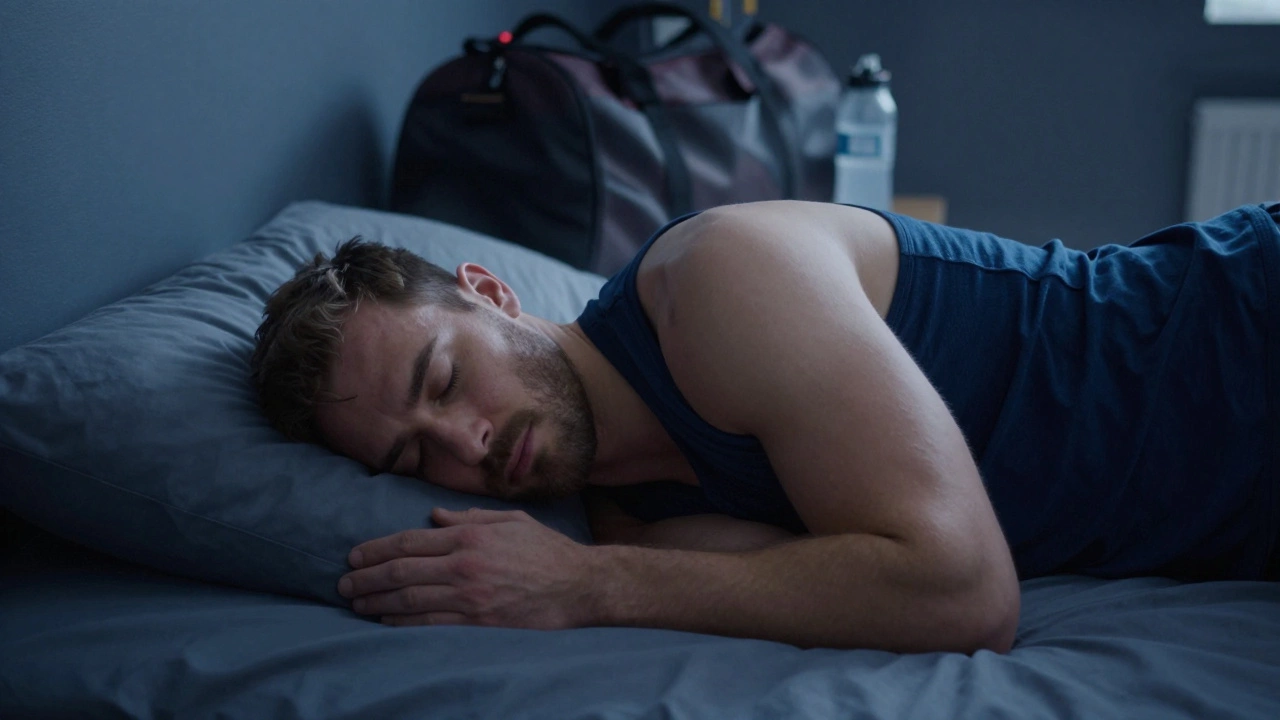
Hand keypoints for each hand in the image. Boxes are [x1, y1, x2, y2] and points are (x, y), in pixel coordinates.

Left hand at [338, 507, 595, 629]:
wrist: (579, 586)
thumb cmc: (547, 550)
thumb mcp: (510, 521)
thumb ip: (470, 517)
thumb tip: (434, 515)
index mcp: (470, 535)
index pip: (410, 541)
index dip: (376, 549)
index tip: (354, 555)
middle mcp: (464, 565)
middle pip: (401, 572)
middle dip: (366, 577)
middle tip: (342, 583)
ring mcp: (470, 597)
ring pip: (409, 600)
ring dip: (376, 602)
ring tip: (355, 603)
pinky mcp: (478, 623)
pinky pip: (431, 625)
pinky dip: (402, 624)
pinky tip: (385, 622)